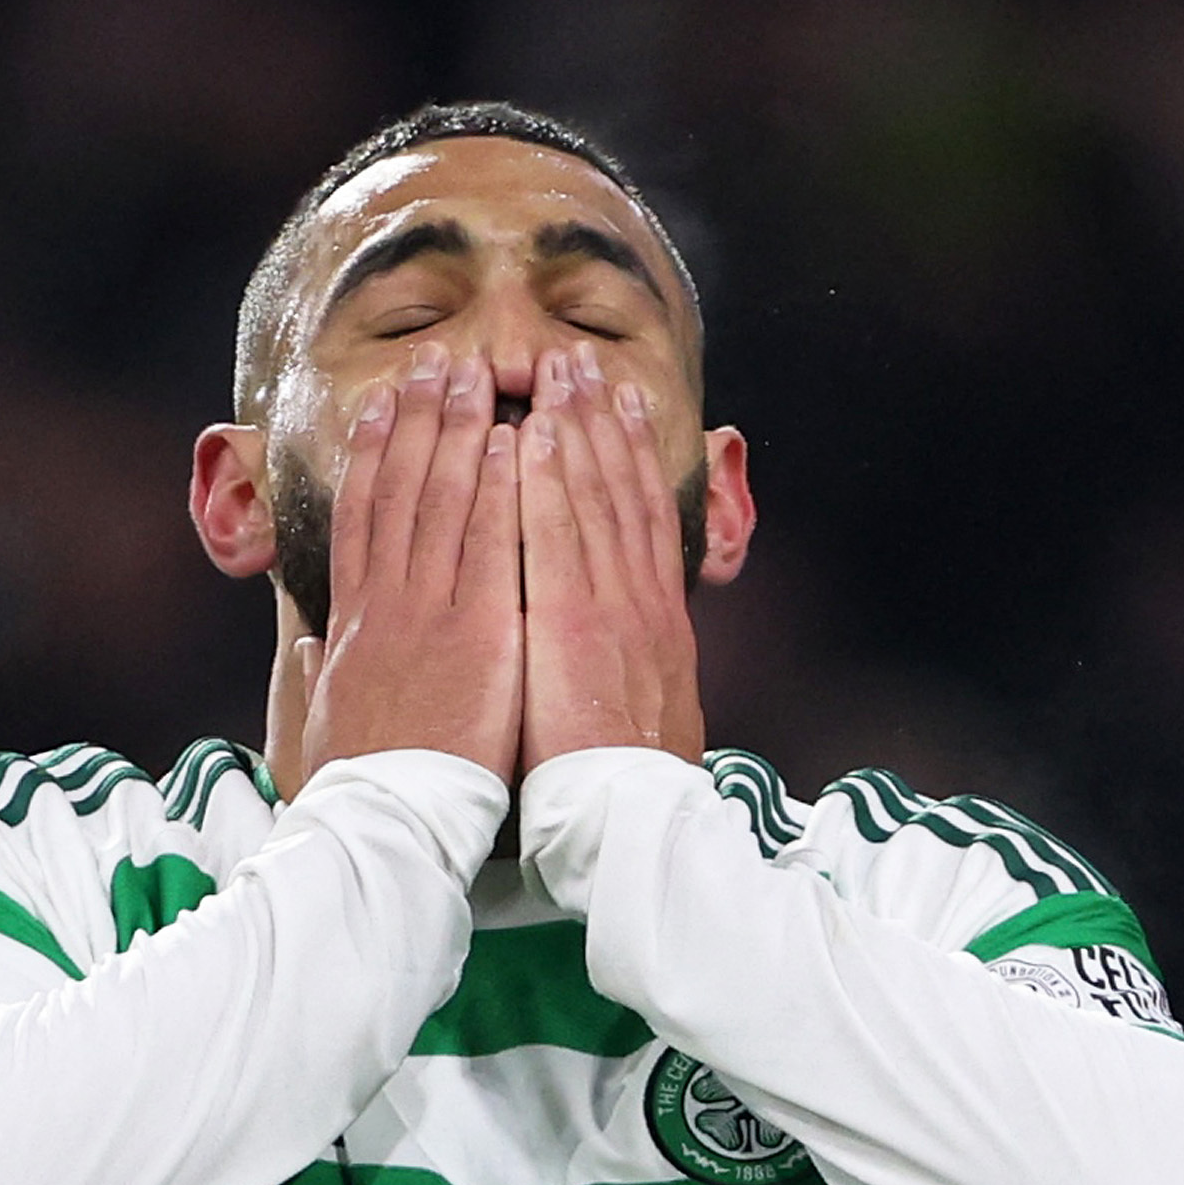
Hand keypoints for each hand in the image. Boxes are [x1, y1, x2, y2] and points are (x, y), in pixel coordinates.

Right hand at [299, 344, 523, 785]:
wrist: (384, 825)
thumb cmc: (362, 786)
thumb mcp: (325, 722)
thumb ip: (321, 676)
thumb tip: (311, 648)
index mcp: (352, 625)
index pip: (360, 519)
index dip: (370, 455)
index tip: (381, 405)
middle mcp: (386, 606)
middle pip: (399, 493)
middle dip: (418, 420)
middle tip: (435, 361)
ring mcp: (430, 616)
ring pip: (441, 504)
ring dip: (459, 433)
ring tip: (474, 376)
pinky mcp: (477, 637)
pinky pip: (490, 549)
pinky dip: (498, 493)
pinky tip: (511, 445)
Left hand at [517, 343, 705, 771]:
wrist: (636, 823)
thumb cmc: (629, 789)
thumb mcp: (645, 717)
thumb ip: (626, 672)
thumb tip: (620, 657)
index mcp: (654, 625)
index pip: (642, 522)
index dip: (629, 460)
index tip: (618, 407)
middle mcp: (638, 604)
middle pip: (622, 494)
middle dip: (604, 422)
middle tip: (585, 361)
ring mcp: (609, 610)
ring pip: (594, 501)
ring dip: (577, 429)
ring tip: (562, 371)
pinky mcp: (572, 626)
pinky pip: (555, 539)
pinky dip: (546, 483)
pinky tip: (530, 436)